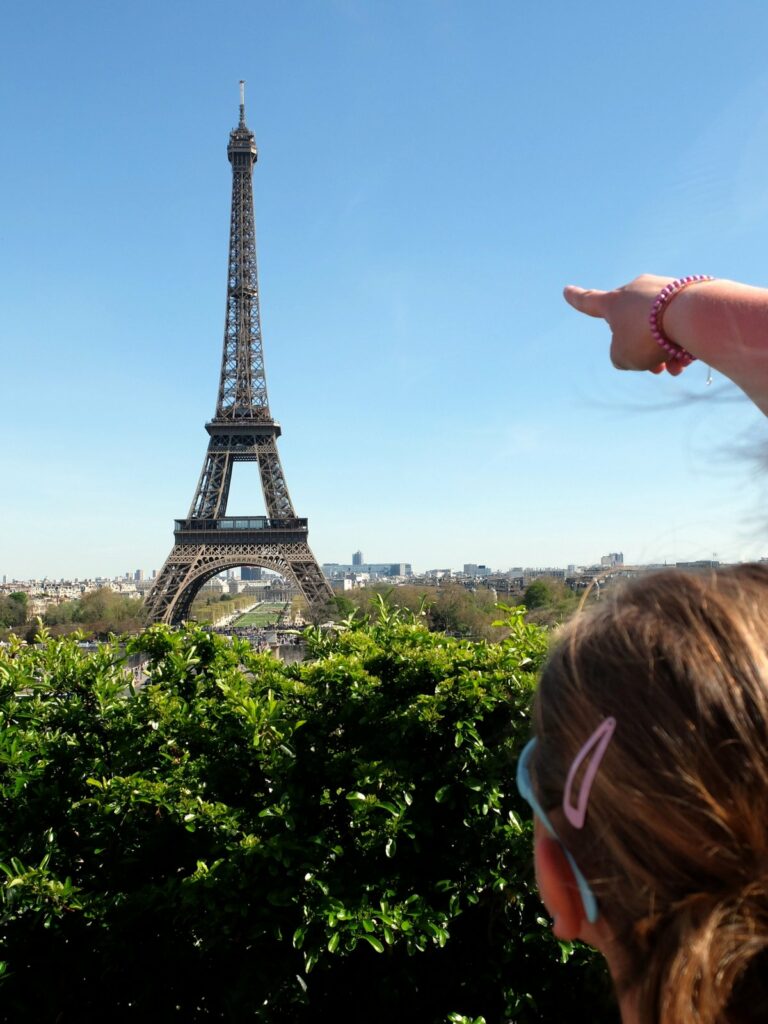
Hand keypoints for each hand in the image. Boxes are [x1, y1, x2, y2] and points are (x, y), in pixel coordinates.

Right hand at [563, 274, 687, 376]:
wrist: (690, 315)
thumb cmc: (647, 335)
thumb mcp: (622, 356)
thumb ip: (620, 355)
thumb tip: (638, 348)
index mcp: (613, 302)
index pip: (589, 301)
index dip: (576, 299)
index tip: (567, 290)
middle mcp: (636, 291)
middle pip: (632, 325)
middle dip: (642, 350)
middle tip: (656, 371)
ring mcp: (663, 289)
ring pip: (659, 327)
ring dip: (664, 351)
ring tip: (676, 369)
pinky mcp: (688, 292)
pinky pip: (679, 320)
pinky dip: (681, 340)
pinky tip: (689, 358)